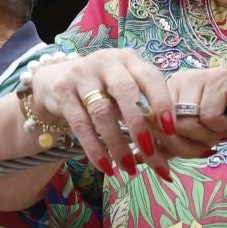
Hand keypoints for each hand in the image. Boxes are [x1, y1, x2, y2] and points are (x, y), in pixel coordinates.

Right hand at [28, 50, 175, 179]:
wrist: (56, 80)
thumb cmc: (103, 89)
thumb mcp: (124, 88)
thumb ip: (143, 106)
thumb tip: (169, 143)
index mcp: (129, 59)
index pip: (150, 77)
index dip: (162, 102)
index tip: (171, 130)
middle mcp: (106, 62)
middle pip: (125, 92)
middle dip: (139, 125)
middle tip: (149, 153)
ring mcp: (81, 75)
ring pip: (102, 112)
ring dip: (118, 144)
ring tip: (129, 168)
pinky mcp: (62, 91)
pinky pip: (80, 125)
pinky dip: (94, 149)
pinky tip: (105, 166)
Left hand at [161, 66, 226, 155]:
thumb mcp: (194, 138)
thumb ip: (169, 146)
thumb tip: (140, 158)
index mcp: (167, 93)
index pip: (153, 128)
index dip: (174, 147)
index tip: (195, 148)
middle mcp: (178, 80)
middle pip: (169, 128)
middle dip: (191, 145)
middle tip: (211, 140)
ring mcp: (198, 76)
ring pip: (186, 122)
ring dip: (208, 135)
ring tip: (221, 127)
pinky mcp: (219, 78)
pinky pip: (208, 115)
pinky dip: (222, 126)